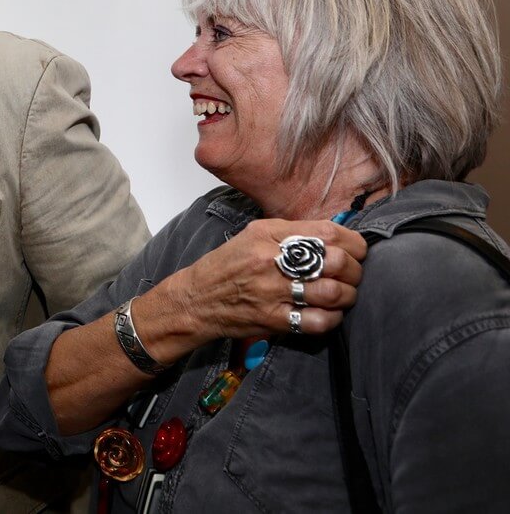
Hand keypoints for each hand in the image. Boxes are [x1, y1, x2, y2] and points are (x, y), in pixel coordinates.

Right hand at [161, 219, 366, 343]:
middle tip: (352, 274)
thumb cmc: (227, 265)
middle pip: (335, 262)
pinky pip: (317, 321)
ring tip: (343, 294)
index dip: (353, 243)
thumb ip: (291, 232)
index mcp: (268, 235)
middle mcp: (270, 261)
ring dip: (347, 295)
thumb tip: (335, 235)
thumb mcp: (254, 235)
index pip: (327, 233)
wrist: (196, 299)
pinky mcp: (272, 319)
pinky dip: (332, 319)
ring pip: (332, 293)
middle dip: (354, 270)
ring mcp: (272, 292)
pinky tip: (329, 313)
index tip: (357, 250)